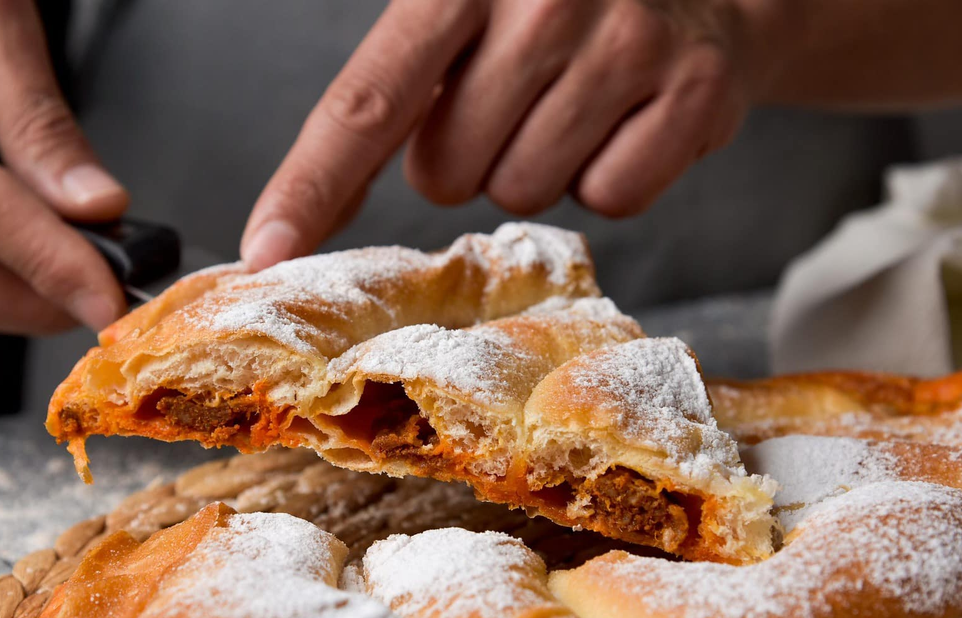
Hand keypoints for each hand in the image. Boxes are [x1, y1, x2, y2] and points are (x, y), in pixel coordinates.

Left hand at [242, 0, 784, 268]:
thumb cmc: (555, 8)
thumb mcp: (464, 10)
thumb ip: (394, 88)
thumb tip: (303, 211)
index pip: (367, 101)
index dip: (312, 184)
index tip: (266, 248)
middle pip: (448, 173)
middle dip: (466, 155)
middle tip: (512, 98)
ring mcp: (627, 40)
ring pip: (525, 191)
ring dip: (535, 164)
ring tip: (573, 99)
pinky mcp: (695, 89)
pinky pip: (610, 198)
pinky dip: (608, 176)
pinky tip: (626, 118)